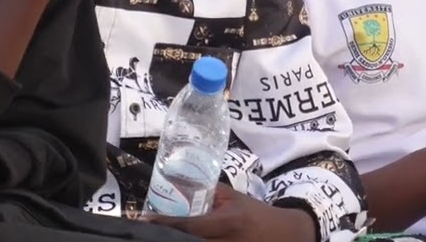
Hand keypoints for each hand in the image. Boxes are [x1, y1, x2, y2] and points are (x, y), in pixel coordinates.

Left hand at [144, 185, 316, 241]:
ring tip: (157, 235)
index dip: (165, 223)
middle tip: (146, 231)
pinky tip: (177, 240)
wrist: (282, 234)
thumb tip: (179, 189)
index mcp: (228, 221)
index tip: (144, 219)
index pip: (191, 225)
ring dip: (176, 241)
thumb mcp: (234, 198)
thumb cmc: (254, 213)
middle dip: (166, 237)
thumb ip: (209, 195)